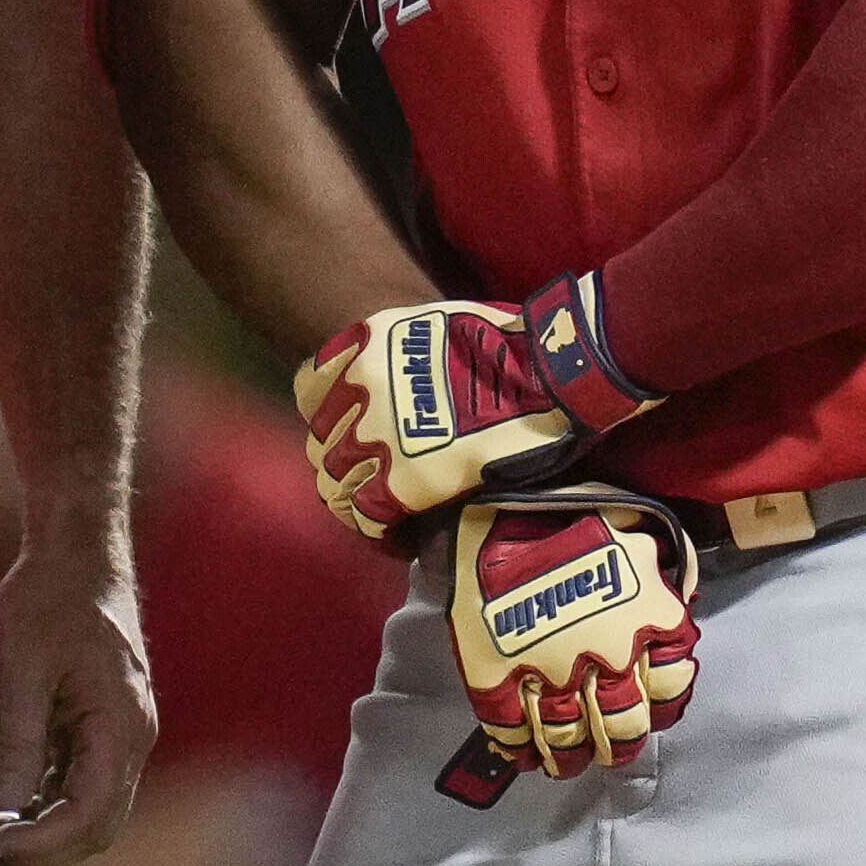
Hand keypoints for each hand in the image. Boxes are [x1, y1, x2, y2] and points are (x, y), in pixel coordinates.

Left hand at [0, 540, 157, 865]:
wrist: (77, 552)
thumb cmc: (51, 598)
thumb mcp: (23, 666)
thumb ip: (18, 740)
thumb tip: (3, 808)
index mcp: (121, 727)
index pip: (88, 814)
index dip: (38, 843)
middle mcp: (129, 741)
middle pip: (94, 828)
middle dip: (40, 855)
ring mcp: (117, 738)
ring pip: (87, 814)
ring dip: (40, 838)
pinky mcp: (96, 731)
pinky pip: (74, 787)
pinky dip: (41, 809)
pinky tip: (1, 816)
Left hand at [293, 277, 643, 545]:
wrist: (556, 375)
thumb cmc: (518, 347)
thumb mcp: (442, 330)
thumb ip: (406, 360)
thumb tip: (401, 389)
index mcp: (369, 345)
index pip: (310, 389)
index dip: (328, 417)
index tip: (346, 432)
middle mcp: (362, 389)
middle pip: (321, 442)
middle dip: (342, 464)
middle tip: (370, 482)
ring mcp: (378, 436)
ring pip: (335, 483)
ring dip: (356, 501)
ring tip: (384, 515)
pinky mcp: (402, 481)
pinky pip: (366, 516)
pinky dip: (378, 531)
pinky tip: (398, 536)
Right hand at [430, 493, 701, 794]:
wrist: (496, 493)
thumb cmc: (574, 501)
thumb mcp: (639, 527)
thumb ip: (662, 570)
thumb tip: (680, 593)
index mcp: (649, 620)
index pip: (670, 687)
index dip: (663, 707)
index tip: (652, 714)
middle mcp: (609, 655)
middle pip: (622, 724)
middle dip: (617, 745)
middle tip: (609, 754)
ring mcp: (549, 669)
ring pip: (569, 736)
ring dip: (570, 756)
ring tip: (566, 765)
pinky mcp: (495, 673)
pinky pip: (509, 726)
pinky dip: (516, 747)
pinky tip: (520, 756)